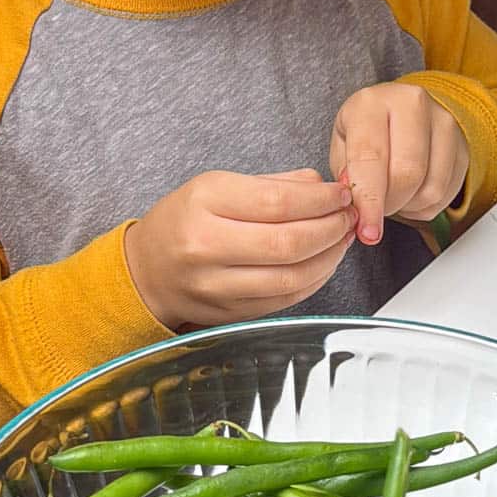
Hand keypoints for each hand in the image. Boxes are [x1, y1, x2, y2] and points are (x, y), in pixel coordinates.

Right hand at [124, 169, 356, 330]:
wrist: (147, 270)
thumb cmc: (185, 221)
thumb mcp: (217, 185)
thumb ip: (273, 184)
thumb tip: (324, 186)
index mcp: (204, 202)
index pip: (277, 202)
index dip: (321, 199)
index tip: (342, 194)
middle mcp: (206, 246)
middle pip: (288, 243)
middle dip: (331, 228)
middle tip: (349, 217)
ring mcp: (217, 286)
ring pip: (291, 276)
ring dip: (329, 257)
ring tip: (342, 238)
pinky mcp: (231, 313)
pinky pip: (286, 299)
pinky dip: (314, 280)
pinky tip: (324, 262)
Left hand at [329, 82, 468, 244]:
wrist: (400, 110)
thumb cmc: (367, 130)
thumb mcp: (342, 145)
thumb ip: (346, 175)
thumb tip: (358, 205)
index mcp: (372, 103)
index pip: (371, 157)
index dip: (369, 201)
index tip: (368, 231)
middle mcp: (412, 105)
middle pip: (407, 174)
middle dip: (389, 205)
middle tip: (376, 210)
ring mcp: (443, 123)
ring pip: (431, 189)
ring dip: (408, 207)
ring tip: (393, 196)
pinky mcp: (462, 146)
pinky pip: (447, 194)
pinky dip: (425, 206)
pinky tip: (411, 193)